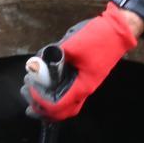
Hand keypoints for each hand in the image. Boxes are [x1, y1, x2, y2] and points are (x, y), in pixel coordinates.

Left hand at [22, 3, 137, 121]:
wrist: (118, 30)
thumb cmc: (98, 37)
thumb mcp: (73, 44)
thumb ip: (54, 55)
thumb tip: (37, 63)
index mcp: (82, 85)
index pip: (57, 105)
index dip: (40, 100)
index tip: (30, 86)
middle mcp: (84, 90)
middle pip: (61, 112)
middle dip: (41, 108)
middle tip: (26, 92)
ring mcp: (85, 85)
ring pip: (65, 105)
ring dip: (47, 102)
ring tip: (31, 91)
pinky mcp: (84, 78)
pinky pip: (68, 94)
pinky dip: (55, 94)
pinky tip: (46, 85)